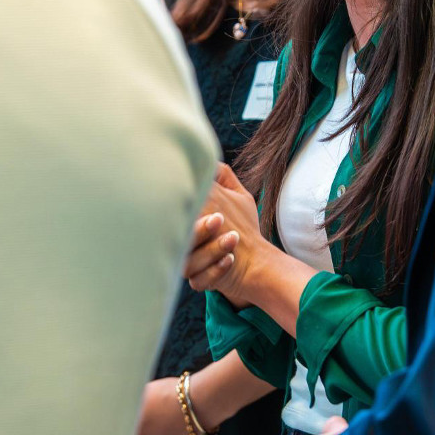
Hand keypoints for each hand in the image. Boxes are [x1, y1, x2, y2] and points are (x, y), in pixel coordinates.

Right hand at [185, 162, 276, 306]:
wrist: (256, 261)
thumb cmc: (241, 225)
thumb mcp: (235, 195)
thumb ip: (220, 175)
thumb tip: (206, 153)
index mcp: (191, 219)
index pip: (179, 212)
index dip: (188, 207)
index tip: (211, 204)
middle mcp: (186, 242)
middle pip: (180, 239)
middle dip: (199, 230)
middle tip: (219, 219)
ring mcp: (192, 264)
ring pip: (188, 262)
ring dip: (211, 251)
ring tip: (232, 240)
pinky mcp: (200, 281)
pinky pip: (200, 280)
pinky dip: (216, 271)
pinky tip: (230, 260)